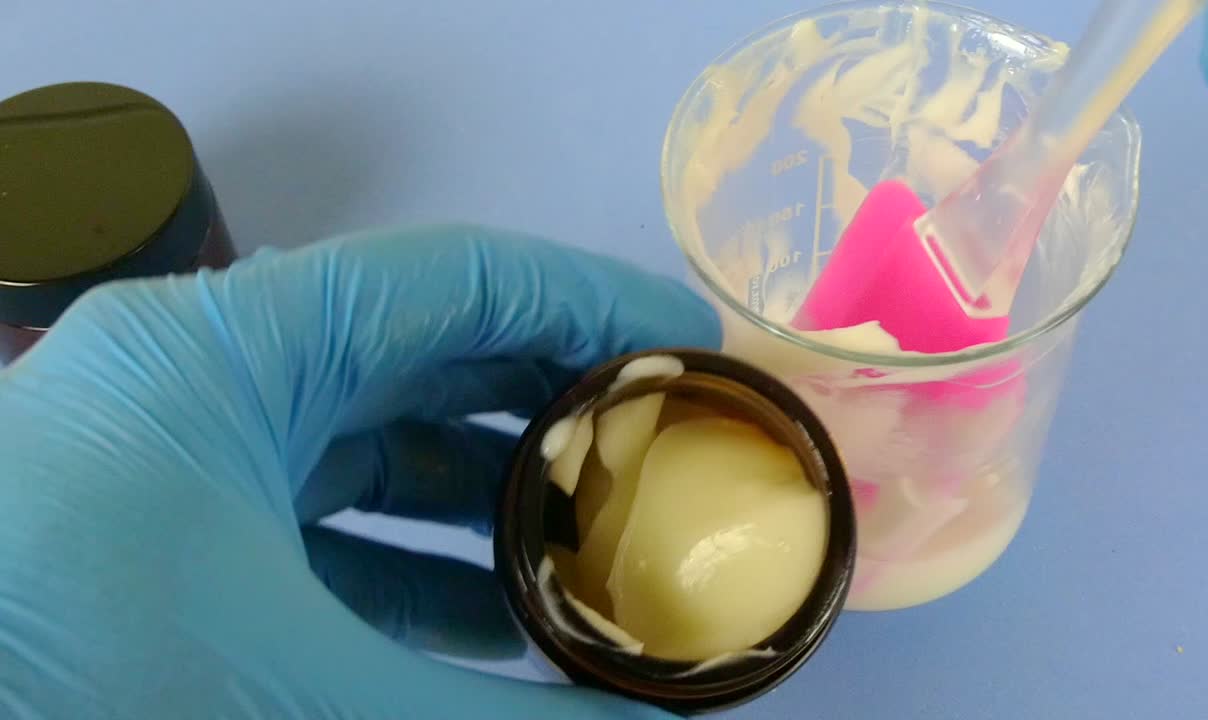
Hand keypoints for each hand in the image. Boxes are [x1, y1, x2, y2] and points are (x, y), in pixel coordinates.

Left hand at [0, 225, 719, 718]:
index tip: (690, 344)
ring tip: (599, 539)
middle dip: (552, 400)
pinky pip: (326, 519)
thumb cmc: (73, 680)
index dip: (588, 301)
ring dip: (489, 491)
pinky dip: (417, 560)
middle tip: (664, 446)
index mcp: (226, 352)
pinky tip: (497, 618)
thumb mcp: (302, 693)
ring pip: (376, 439)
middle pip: (425, 352)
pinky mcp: (172, 527)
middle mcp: (205, 377)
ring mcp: (183, 452)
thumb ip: (495, 715)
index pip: (452, 279)